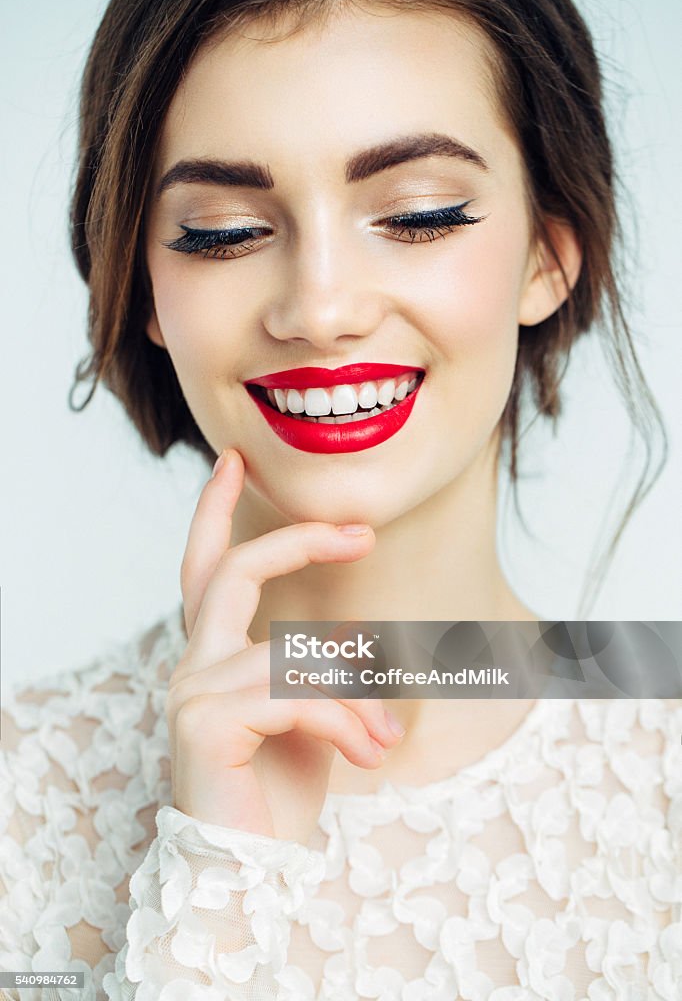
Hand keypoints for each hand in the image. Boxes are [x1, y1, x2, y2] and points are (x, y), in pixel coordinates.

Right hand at [165, 449, 403, 843]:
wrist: (251, 873)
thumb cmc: (278, 795)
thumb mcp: (314, 721)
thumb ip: (325, 673)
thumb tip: (363, 635)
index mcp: (214, 658)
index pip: (204, 570)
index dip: (214, 513)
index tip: (235, 464)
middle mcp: (193, 666)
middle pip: (231, 572)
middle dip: (296, 540)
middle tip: (359, 533)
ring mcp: (193, 691)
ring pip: (292, 650)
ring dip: (356, 691)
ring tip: (386, 739)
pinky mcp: (207, 722)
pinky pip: (297, 692)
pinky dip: (346, 719)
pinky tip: (369, 756)